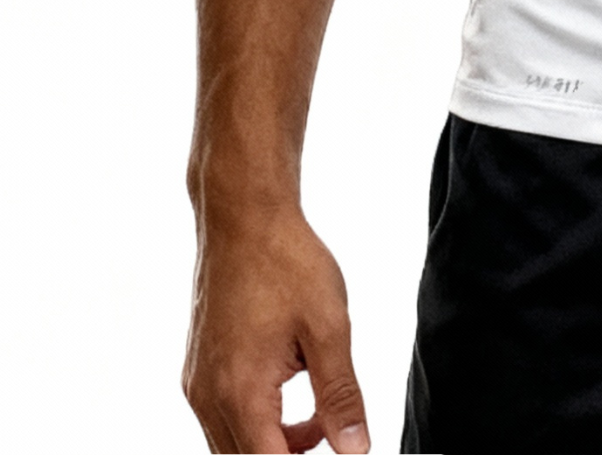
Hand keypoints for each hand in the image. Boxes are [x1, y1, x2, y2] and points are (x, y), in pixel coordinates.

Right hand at [183, 206, 369, 453]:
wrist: (244, 218)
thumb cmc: (288, 264)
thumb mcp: (330, 328)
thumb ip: (341, 396)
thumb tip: (355, 450)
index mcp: (240, 394)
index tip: (335, 448)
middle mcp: (208, 399)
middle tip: (332, 432)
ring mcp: (197, 386)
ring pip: (232, 446)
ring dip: (275, 445)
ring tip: (321, 414)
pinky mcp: (198, 370)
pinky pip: (223, 419)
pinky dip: (258, 422)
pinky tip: (292, 387)